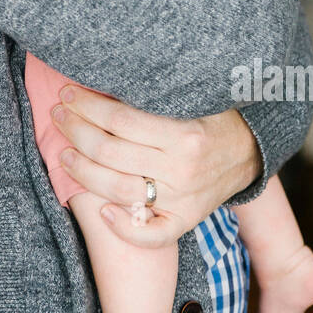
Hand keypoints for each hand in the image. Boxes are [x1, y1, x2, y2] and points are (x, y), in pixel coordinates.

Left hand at [51, 84, 261, 247]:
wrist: (252, 150)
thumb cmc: (214, 116)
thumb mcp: (192, 96)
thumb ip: (154, 95)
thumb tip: (104, 78)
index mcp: (184, 134)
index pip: (120, 120)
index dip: (87, 105)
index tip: (69, 93)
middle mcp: (182, 170)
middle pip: (111, 152)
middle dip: (76, 131)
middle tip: (59, 115)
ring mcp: (183, 200)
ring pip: (119, 191)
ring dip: (83, 171)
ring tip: (64, 153)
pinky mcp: (186, 221)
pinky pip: (151, 235)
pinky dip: (123, 227)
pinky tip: (100, 209)